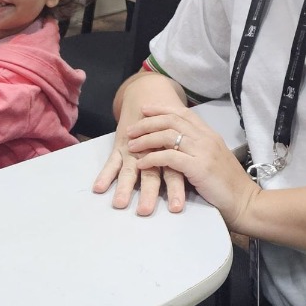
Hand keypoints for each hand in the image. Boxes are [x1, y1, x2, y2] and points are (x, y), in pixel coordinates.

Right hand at [94, 72, 189, 215]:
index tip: (176, 208)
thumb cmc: (171, 123)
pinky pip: (112, 162)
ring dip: (124, 187)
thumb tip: (207, 184)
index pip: (175, 170)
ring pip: (130, 168)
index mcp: (172, 148)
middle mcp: (152, 149)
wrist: (150, 94)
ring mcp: (135, 147)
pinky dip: (105, 175)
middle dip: (149, 193)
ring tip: (119, 204)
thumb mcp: (186, 140)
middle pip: (152, 172)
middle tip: (145, 211)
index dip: (175, 189)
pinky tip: (98, 188)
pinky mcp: (121, 146)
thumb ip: (191, 159)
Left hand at [128, 106, 261, 226]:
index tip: (144, 110)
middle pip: (171, 121)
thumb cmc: (229, 185)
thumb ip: (199, 149)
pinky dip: (152, 159)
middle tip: (130, 129)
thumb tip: (179, 145)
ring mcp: (203, 151)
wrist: (246, 202)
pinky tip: (141, 163)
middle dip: (147, 123)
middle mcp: (206, 138)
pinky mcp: (198, 168)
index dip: (162, 110)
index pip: (183, 113)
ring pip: (167, 136)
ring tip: (132, 146)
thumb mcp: (214, 159)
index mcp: (210, 134)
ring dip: (146, 139)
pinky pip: (169, 157)